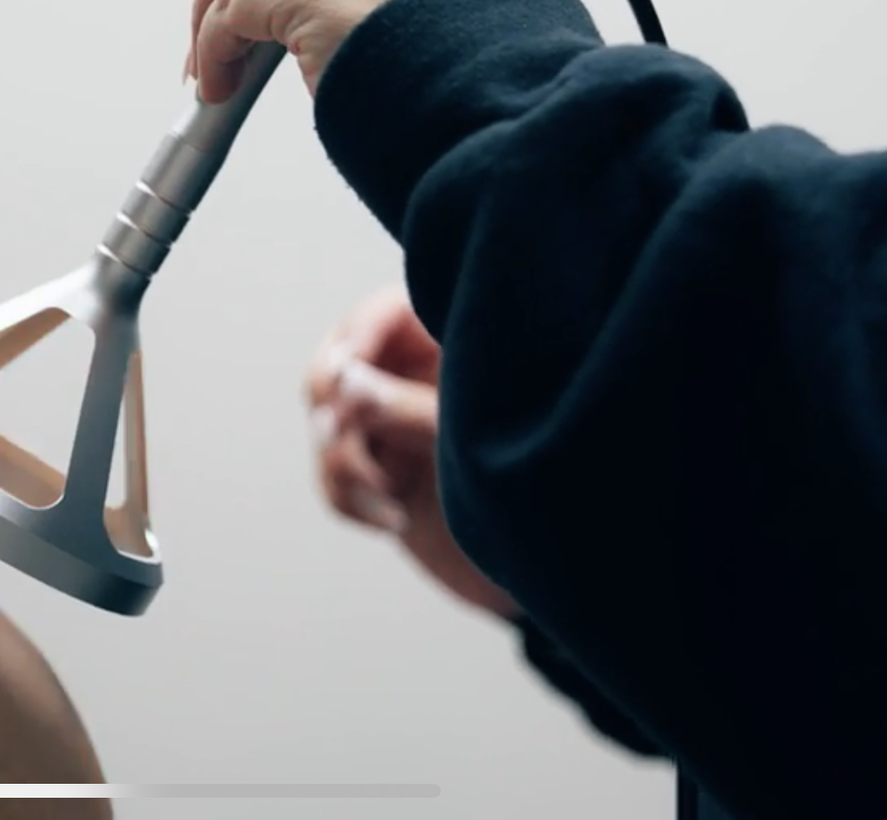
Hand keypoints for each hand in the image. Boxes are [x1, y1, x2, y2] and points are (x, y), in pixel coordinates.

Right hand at [305, 283, 519, 618]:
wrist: (557, 572)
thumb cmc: (541, 491)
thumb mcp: (471, 438)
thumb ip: (405, 406)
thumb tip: (343, 380)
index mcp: (451, 349)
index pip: (382, 316)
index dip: (355, 339)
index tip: (344, 373)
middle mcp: (419, 380)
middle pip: (337, 364)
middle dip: (335, 405)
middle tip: (337, 432)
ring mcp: (397, 429)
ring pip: (328, 426)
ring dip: (345, 465)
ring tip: (390, 493)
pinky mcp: (384, 477)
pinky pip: (333, 478)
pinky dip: (350, 501)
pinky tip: (395, 521)